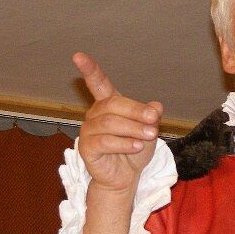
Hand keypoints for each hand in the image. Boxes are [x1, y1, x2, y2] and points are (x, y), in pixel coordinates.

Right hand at [74, 52, 161, 192]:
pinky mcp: (86, 148)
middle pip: (113, 104)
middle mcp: (95, 115)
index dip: (89, 70)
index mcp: (108, 105)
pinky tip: (136, 146)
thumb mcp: (149, 130)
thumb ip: (150, 117)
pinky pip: (104, 141)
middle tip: (154, 121)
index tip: (78, 56)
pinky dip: (123, 143)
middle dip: (136, 111)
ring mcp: (88, 131)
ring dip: (133, 128)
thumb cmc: (134, 150)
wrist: (126, 177)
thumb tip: (156, 106)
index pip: (97, 83)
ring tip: (150, 136)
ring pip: (110, 123)